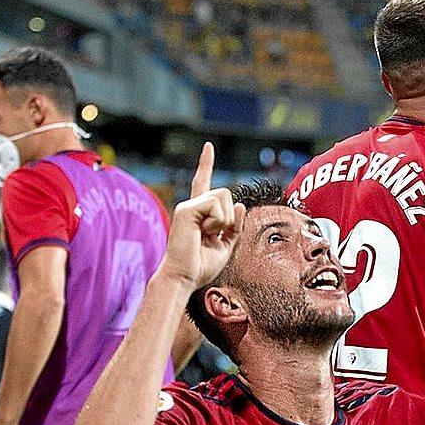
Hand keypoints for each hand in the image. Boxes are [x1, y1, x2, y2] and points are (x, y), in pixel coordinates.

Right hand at [163, 142, 245, 288]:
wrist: (184, 278)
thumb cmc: (200, 266)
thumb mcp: (226, 246)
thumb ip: (234, 226)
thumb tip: (240, 204)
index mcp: (199, 213)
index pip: (204, 183)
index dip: (206, 164)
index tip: (208, 146)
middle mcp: (192, 206)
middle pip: (226, 193)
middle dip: (229, 217)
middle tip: (212, 236)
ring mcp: (188, 206)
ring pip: (223, 196)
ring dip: (224, 220)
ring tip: (206, 235)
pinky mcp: (187, 209)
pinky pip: (215, 205)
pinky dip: (217, 221)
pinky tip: (203, 233)